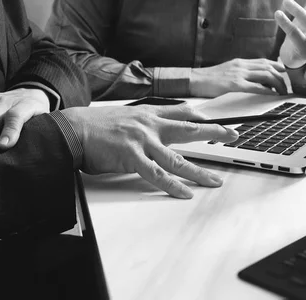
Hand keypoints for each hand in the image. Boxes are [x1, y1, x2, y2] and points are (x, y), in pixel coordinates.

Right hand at [61, 104, 238, 198]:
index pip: (181, 112)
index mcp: (148, 114)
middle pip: (189, 128)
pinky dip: (173, 185)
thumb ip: (141, 124)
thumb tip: (151, 133)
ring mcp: (142, 141)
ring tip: (215, 181)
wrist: (73, 128)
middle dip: (213, 132)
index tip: (214, 119)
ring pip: (177, 158)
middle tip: (232, 134)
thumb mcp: (123, 116)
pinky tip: (185, 193)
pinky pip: (157, 174)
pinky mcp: (132, 157)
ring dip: (199, 171)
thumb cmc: (94, 125)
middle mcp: (150, 125)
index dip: (200, 116)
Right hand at [189, 58, 287, 97]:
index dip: (278, 67)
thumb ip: (240, 73)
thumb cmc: (208, 78)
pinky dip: (267, 90)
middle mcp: (241, 65)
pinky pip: (255, 86)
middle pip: (269, 67)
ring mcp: (238, 74)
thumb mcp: (227, 71)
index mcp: (240, 62)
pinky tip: (272, 95)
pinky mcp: (234, 84)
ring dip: (277, 84)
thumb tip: (253, 80)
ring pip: (266, 75)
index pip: (265, 61)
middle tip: (286, 87)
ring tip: (281, 92)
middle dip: (281, 77)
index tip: (284, 75)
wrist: (193, 79)